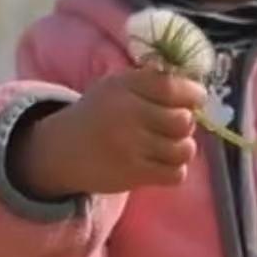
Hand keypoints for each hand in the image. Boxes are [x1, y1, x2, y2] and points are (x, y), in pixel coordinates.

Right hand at [9, 64, 207, 198]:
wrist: (61, 151)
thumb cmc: (98, 114)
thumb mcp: (116, 86)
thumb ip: (151, 82)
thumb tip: (195, 88)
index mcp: (124, 86)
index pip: (172, 87)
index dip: (193, 93)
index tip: (195, 98)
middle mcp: (127, 114)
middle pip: (183, 121)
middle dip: (187, 123)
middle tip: (176, 125)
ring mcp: (130, 146)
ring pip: (184, 149)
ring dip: (183, 148)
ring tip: (170, 145)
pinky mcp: (132, 175)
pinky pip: (176, 174)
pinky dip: (176, 170)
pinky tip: (163, 163)